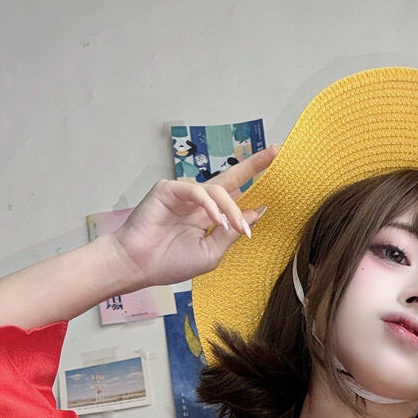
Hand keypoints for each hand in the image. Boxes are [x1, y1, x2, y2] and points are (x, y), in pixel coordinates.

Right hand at [109, 145, 279, 290]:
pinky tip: (215, 218)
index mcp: (209, 216)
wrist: (140, 266)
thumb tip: (256, 213)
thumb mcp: (211, 253)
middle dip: (253, 165)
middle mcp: (199, 202)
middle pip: (230, 178)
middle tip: (275, 151)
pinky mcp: (168, 189)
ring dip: (231, 209)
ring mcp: (184, 194)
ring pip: (217, 191)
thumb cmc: (170, 262)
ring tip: (238, 227)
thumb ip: (231, 233)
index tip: (277, 180)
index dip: (254, 188)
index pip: (236, 197)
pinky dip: (209, 204)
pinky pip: (196, 192)